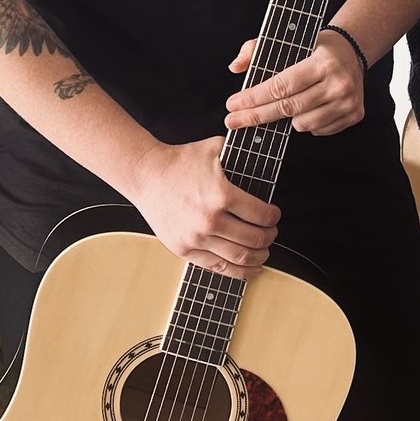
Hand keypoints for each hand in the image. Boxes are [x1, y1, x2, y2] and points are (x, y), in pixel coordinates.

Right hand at [123, 137, 280, 277]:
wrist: (145, 175)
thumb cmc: (178, 162)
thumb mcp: (215, 149)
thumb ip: (240, 155)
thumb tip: (262, 158)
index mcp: (221, 195)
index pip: (262, 215)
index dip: (273, 217)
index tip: (274, 216)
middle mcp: (209, 220)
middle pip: (255, 239)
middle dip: (269, 237)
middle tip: (271, 232)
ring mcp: (195, 238)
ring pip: (239, 258)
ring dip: (258, 257)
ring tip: (263, 252)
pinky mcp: (184, 249)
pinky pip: (217, 267)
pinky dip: (238, 271)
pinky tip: (248, 269)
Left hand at [223, 30, 366, 134]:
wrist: (352, 52)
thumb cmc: (315, 47)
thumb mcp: (288, 40)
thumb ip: (256, 48)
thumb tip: (235, 67)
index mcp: (322, 63)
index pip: (281, 86)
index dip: (254, 97)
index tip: (233, 104)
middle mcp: (338, 84)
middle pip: (288, 108)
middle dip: (256, 116)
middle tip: (232, 121)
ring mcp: (348, 102)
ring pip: (302, 124)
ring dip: (287, 119)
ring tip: (286, 105)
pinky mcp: (354, 115)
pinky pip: (318, 130)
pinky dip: (306, 123)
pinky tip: (307, 108)